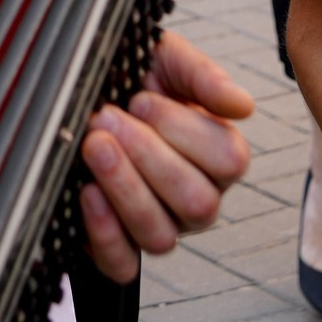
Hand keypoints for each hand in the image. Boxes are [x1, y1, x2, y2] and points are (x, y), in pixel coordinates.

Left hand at [78, 30, 253, 282]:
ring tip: (94, 146)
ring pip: (162, 237)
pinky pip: (122, 264)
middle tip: (108, 118)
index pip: (228, 161)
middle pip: (198, 203)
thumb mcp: (165, 57)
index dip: (181, 129)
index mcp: (217, 155)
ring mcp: (161, 226)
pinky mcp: (119, 248)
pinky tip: (87, 192)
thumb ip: (203, 75)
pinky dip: (105, 232)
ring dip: (125, 188)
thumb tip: (243, 105)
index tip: (141, 99)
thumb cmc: (130, 75)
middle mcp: (196, 198)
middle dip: (147, 155)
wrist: (78, 89)